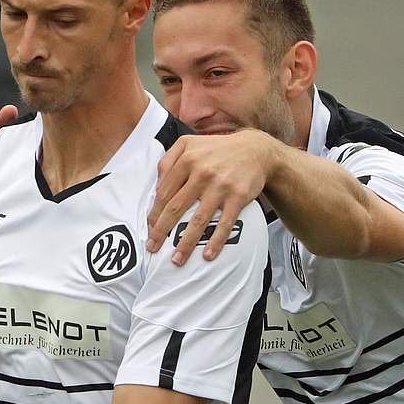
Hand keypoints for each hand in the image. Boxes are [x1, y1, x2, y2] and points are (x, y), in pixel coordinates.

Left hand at [146, 130, 274, 264]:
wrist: (254, 150)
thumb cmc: (216, 150)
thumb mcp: (189, 144)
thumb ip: (168, 160)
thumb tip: (156, 186)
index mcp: (187, 159)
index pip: (165, 191)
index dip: (155, 212)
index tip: (149, 228)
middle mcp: (202, 172)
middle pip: (176, 207)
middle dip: (162, 231)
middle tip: (153, 247)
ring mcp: (220, 185)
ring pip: (198, 219)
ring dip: (186, 242)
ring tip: (177, 259)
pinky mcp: (238, 196)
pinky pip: (224, 223)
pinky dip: (216, 241)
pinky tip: (207, 255)